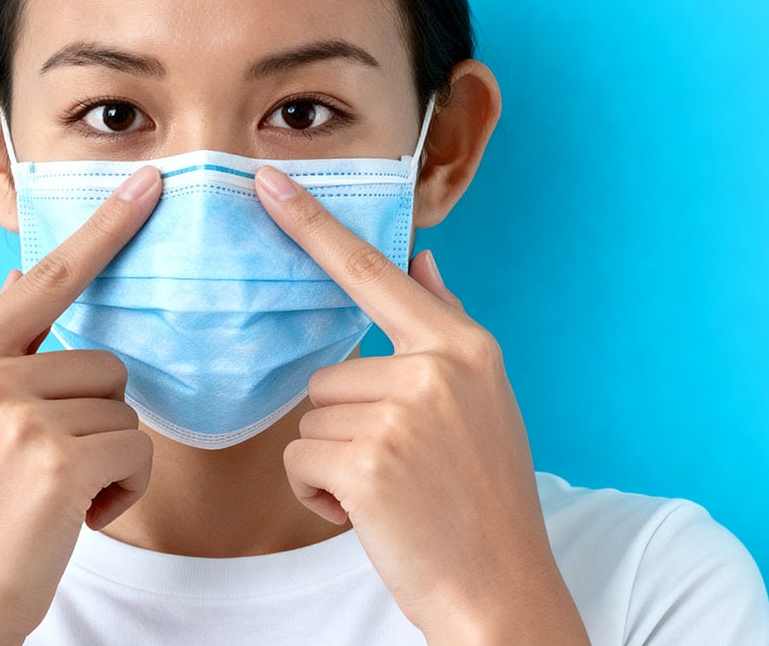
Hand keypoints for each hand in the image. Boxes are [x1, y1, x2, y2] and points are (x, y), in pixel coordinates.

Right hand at [0, 166, 161, 645]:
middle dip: (96, 419)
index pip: (48, 276)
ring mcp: (16, 414)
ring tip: (52, 498)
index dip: (105, 228)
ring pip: (125, 408)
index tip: (151, 184)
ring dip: (109, 458)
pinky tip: (71, 517)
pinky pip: (136, 450)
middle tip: (45, 472)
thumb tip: (26, 273)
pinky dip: (120, 490)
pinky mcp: (55, 459)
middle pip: (104, 360)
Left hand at [254, 165, 587, 645]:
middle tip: (403, 471)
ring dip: (333, 463)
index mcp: (464, 347)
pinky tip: (371, 516)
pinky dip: (321, 496)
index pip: (373, 271)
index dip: (313, 224)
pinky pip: (299, 459)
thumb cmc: (485, 500)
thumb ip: (446, 325)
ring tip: (392, 495)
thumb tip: (425, 259)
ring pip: (310, 419)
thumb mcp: (484, 402)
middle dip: (346, 426)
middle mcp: (436, 368)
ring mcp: (401, 413)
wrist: (502, 590)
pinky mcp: (366, 460)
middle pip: (330, 373)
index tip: (267, 179)